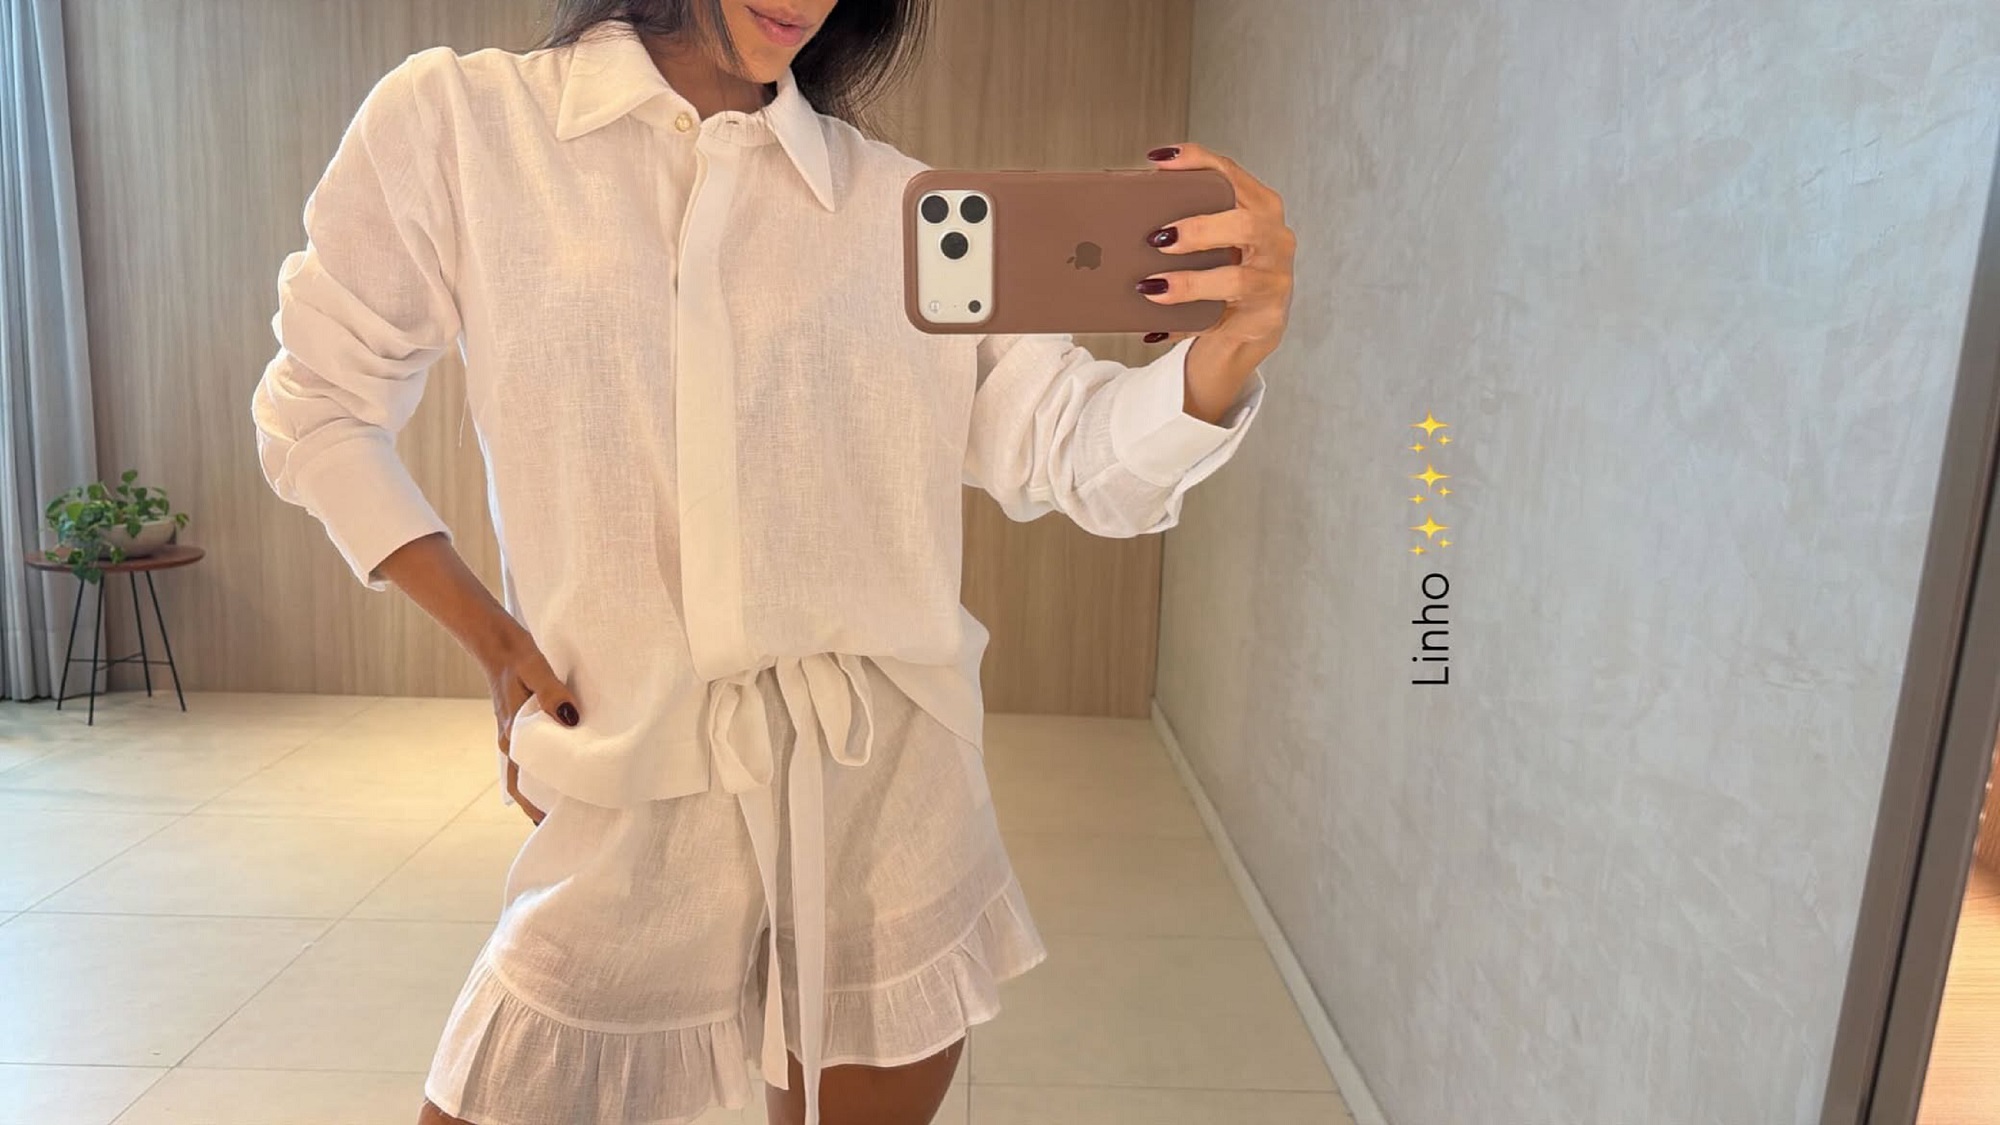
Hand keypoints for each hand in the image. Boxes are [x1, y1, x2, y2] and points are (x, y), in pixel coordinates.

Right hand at [474, 622, 578, 825]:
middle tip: (575, 819)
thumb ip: (552, 693)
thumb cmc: (515, 654)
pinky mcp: (522, 721)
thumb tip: (570, 720)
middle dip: (545, 803)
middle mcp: (512, 740)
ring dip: (548, 785)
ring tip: (576, 799)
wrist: (495, 638)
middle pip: (526, 784)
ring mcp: (515, 732)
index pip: (521, 785)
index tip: (552, 826)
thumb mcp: (536, 669)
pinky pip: (534, 752)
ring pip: (531, 769)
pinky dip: (548, 764)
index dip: (535, 808)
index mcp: (513, 736)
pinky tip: (567, 764)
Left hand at [1136, 143, 1295, 357]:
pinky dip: (1185, 321)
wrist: (1247, 331)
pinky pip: (1223, 318)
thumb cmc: (1223, 275)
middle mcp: (1275, 239)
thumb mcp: (1209, 244)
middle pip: (1247, 223)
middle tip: (1158, 237)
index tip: (1160, 160)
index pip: (1232, 175)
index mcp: (1259, 209)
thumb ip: (1185, 225)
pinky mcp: (1265, 317)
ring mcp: (1274, 280)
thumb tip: (1124, 221)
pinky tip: (1155, 327)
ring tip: (1152, 285)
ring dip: (1190, 282)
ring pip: (1238, 278)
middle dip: (1200, 228)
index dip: (1198, 162)